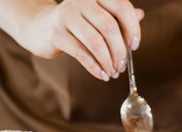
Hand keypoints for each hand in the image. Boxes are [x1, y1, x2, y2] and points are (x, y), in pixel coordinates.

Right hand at [23, 0, 143, 80]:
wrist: (41, 26)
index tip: (134, 46)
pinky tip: (102, 75)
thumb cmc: (77, 23)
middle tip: (121, 66)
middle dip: (119, 51)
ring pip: (95, 42)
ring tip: (113, 73)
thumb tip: (140, 15)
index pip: (121, 7)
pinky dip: (94, 67)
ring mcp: (66, 16)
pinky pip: (81, 53)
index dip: (132, 28)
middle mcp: (81, 1)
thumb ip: (118, 16)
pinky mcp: (56, 33)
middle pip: (109, 27)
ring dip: (108, 61)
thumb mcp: (98, 16)